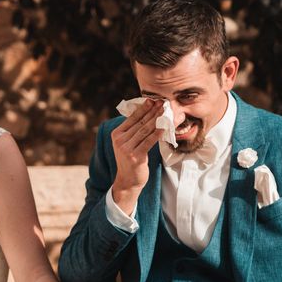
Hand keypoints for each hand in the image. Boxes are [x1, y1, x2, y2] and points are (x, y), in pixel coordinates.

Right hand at [111, 99, 163, 213]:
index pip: (132, 118)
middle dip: (152, 111)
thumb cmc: (130, 160)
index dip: (143, 108)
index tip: (152, 99)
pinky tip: (165, 126)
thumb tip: (147, 114)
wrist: (128, 181)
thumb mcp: (127, 144)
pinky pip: (149, 141)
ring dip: (157, 119)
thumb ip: (133, 131)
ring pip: (145, 130)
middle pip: (140, 123)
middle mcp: (120, 140)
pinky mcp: (135, 157)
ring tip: (165, 111)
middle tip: (162, 102)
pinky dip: (158, 133)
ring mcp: (126, 149)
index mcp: (116, 134)